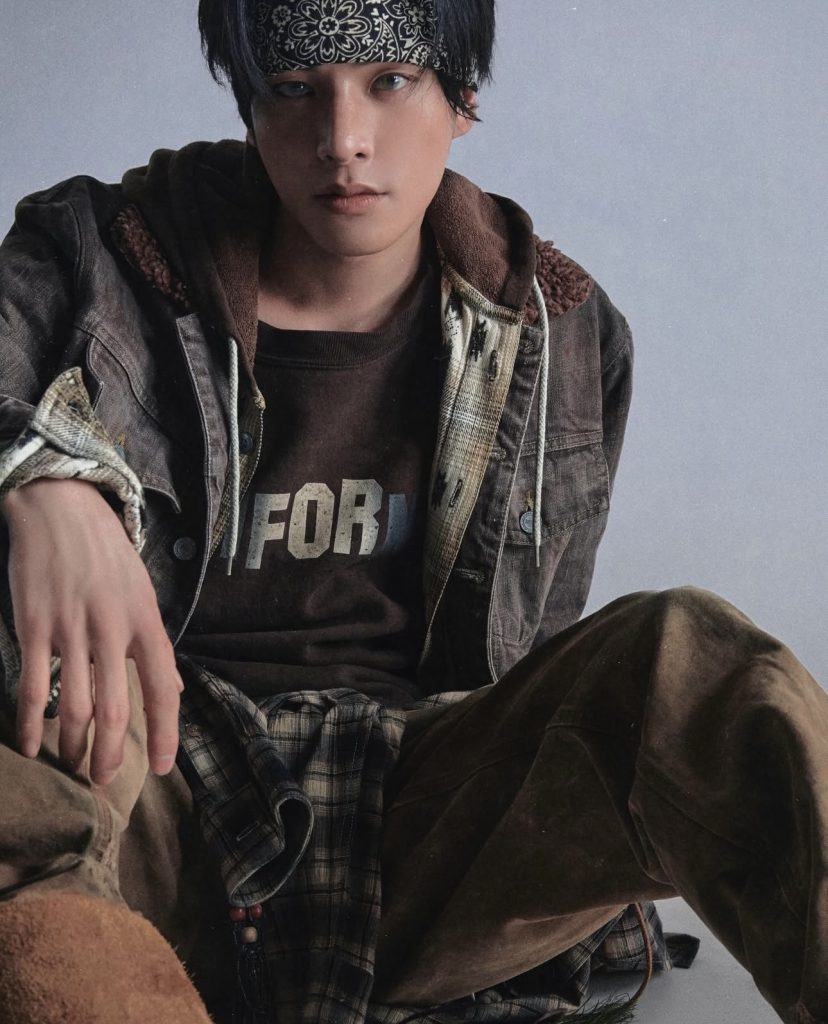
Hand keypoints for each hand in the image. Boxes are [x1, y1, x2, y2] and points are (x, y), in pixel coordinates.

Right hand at [1, 478, 181, 783]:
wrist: (60, 508)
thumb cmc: (105, 553)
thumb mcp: (142, 592)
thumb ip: (153, 643)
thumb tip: (173, 687)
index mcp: (146, 621)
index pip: (164, 688)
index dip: (166, 732)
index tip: (164, 768)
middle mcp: (113, 628)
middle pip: (118, 709)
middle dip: (112, 754)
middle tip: (104, 780)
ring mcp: (72, 628)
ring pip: (76, 706)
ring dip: (75, 745)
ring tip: (74, 765)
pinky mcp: (34, 627)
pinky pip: (34, 687)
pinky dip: (31, 723)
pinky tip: (32, 745)